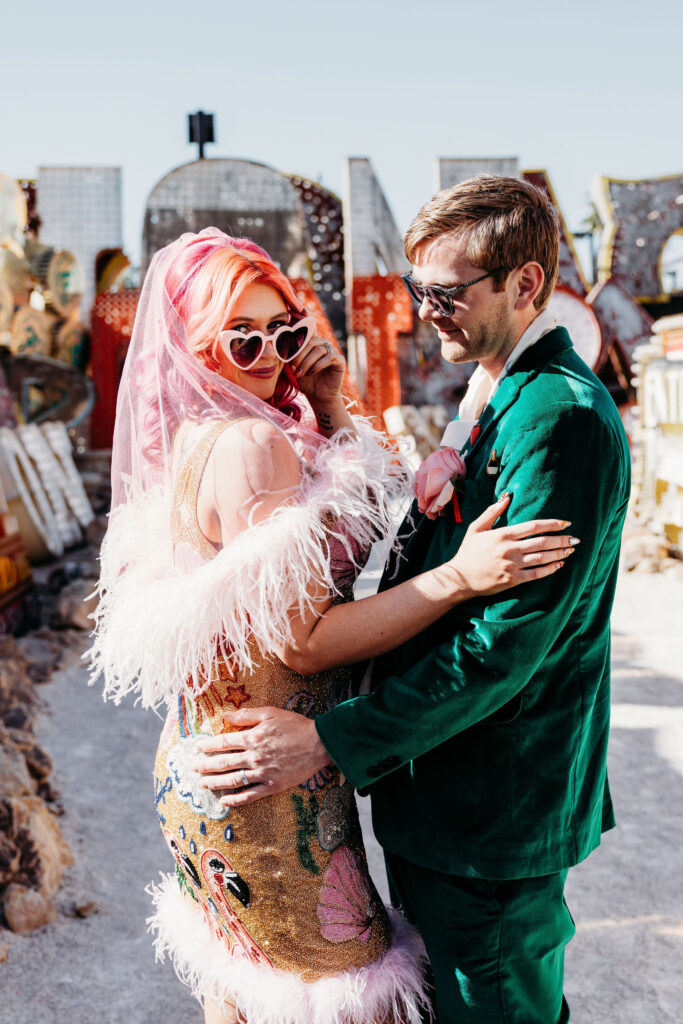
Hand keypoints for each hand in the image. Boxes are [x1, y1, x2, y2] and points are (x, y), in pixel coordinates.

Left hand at [192, 707, 331, 806]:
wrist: (319, 744)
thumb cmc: (295, 726)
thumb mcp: (270, 713)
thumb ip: (246, 715)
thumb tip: (226, 715)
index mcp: (252, 738)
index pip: (224, 743)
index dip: (208, 746)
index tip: (198, 748)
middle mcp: (254, 757)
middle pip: (224, 763)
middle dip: (206, 766)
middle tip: (193, 768)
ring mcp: (262, 773)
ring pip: (233, 780)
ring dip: (215, 783)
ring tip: (203, 784)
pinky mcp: (272, 786)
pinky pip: (250, 795)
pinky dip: (236, 800)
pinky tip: (225, 801)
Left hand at [292, 335, 345, 407]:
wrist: (317, 395)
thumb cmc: (305, 380)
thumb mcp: (294, 369)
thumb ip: (290, 359)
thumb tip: (285, 353)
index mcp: (312, 342)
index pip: (303, 336)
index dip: (294, 346)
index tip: (286, 360)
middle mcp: (323, 344)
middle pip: (311, 342)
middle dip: (300, 356)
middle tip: (294, 369)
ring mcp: (332, 351)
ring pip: (319, 350)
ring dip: (307, 362)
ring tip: (301, 373)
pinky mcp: (340, 360)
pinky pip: (330, 357)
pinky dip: (318, 365)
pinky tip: (311, 373)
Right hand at [449, 493, 578, 596]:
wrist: (460, 578)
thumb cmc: (468, 552)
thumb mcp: (476, 528)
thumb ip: (492, 512)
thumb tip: (507, 497)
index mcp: (503, 534)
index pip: (534, 526)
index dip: (552, 524)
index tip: (565, 523)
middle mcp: (509, 549)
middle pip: (542, 542)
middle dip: (562, 540)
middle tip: (575, 539)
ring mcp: (512, 565)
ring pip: (542, 558)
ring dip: (559, 553)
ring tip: (570, 550)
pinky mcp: (513, 580)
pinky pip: (537, 574)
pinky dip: (550, 569)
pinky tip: (559, 565)